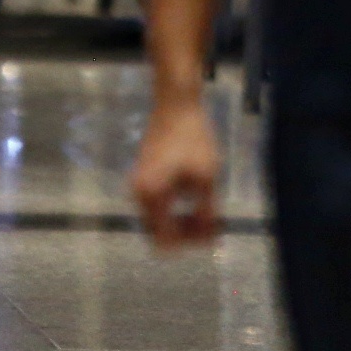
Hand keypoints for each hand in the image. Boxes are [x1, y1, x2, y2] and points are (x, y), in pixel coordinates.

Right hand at [132, 96, 221, 249]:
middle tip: (211, 224)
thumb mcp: (206, 179)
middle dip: (186, 235)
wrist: (176, 105)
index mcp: (151, 197)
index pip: (165, 241)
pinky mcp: (143, 178)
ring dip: (181, 222)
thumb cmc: (194, 140)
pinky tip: (194, 198)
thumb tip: (209, 241)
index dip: (190, 244)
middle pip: (159, 235)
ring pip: (158, 221)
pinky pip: (157, 207)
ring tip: (205, 210)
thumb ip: (206, 214)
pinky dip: (174, 210)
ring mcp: (138, 186)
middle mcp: (138, 195)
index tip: (212, 233)